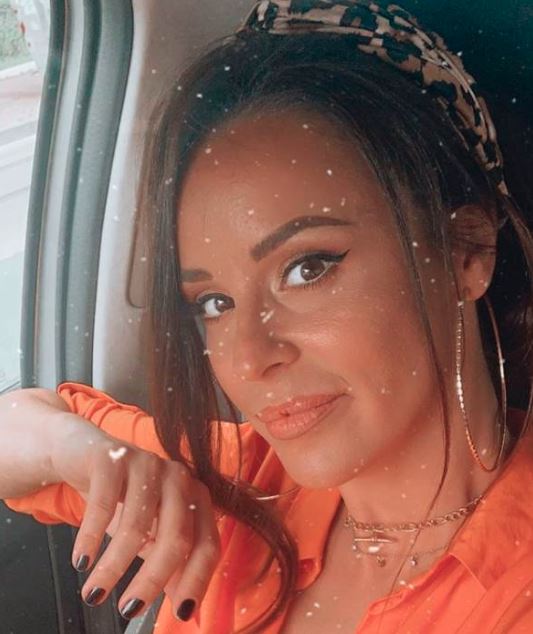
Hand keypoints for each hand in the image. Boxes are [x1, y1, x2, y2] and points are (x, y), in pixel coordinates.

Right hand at [50, 414, 221, 621]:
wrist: (82, 454)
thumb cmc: (122, 499)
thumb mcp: (150, 533)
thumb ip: (171, 565)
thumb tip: (187, 611)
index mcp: (195, 497)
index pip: (208, 543)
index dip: (197, 579)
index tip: (182, 614)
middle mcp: (178, 477)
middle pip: (176, 537)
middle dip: (152, 580)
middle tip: (128, 610)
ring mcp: (147, 463)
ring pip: (137, 525)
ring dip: (113, 566)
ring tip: (94, 593)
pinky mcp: (113, 457)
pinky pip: (104, 503)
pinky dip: (91, 537)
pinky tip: (81, 560)